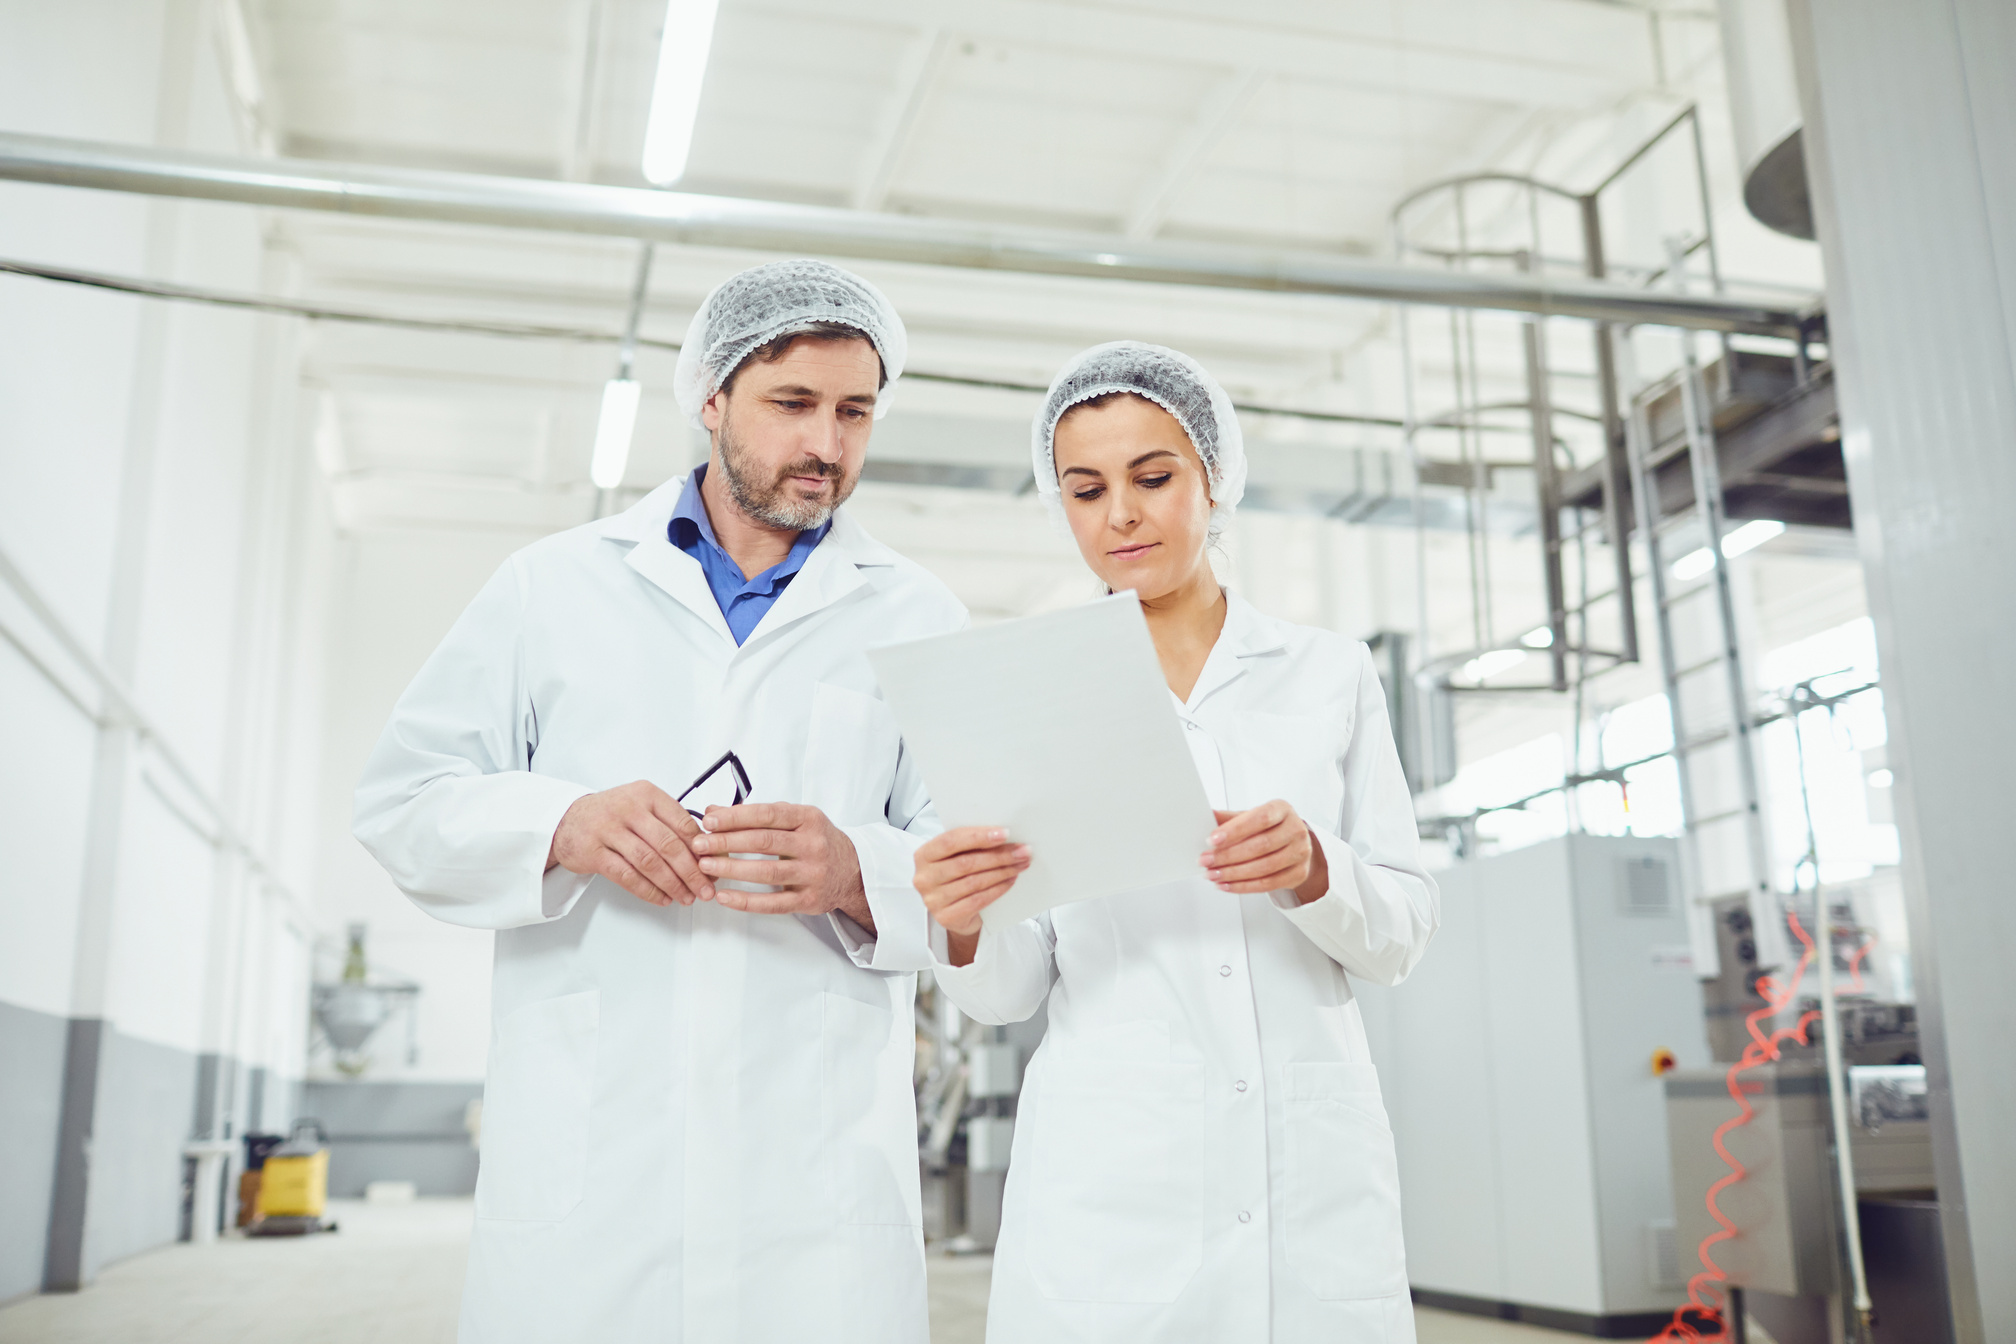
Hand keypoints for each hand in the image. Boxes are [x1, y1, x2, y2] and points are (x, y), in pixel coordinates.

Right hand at [548, 781, 715, 906]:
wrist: (567, 820)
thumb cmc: (612, 814)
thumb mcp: (642, 806)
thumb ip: (670, 823)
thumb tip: (707, 851)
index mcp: (647, 794)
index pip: (682, 822)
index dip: (702, 848)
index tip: (713, 866)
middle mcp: (629, 809)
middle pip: (668, 845)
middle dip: (691, 871)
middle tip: (705, 888)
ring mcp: (608, 830)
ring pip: (649, 862)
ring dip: (672, 884)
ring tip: (686, 897)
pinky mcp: (593, 852)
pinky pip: (626, 876)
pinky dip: (648, 890)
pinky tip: (662, 898)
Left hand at [687, 802, 869, 925]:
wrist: (853, 871)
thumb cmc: (817, 841)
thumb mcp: (795, 820)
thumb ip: (757, 815)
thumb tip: (714, 811)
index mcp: (809, 819)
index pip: (768, 815)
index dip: (736, 817)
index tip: (710, 821)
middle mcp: (813, 845)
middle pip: (764, 842)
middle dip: (727, 842)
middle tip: (699, 845)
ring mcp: (812, 874)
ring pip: (767, 872)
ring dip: (732, 869)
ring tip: (705, 866)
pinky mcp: (809, 900)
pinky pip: (773, 904)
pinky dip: (746, 901)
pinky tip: (724, 896)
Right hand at [913, 827, 1029, 965]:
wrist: (953, 913)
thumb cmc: (956, 877)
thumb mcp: (956, 857)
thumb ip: (970, 845)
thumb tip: (1003, 836)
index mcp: (924, 855)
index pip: (950, 841)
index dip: (978, 836)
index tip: (1005, 833)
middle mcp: (924, 878)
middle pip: (966, 863)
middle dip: (999, 855)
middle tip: (1022, 851)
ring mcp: (933, 900)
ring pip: (974, 882)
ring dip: (1002, 872)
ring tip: (1020, 865)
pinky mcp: (946, 917)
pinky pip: (977, 901)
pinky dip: (998, 889)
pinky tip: (1010, 881)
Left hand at [1201, 801, 1326, 903]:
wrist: (1295, 844)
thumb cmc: (1269, 828)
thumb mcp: (1251, 817)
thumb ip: (1230, 818)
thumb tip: (1205, 816)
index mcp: (1282, 810)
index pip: (1260, 818)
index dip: (1235, 830)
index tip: (1212, 839)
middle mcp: (1295, 830)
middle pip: (1260, 846)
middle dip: (1228, 855)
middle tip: (1206, 860)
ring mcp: (1300, 853)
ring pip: (1264, 868)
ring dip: (1233, 874)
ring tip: (1212, 874)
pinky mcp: (1298, 874)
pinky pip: (1268, 884)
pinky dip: (1243, 886)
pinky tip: (1226, 884)